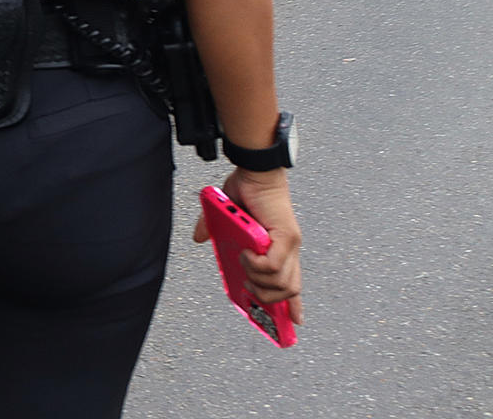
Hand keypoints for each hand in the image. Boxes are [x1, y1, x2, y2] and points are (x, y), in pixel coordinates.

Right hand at [194, 169, 302, 323]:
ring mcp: (291, 244)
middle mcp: (291, 249)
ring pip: (283, 284)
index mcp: (281, 248)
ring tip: (244, 263)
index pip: (293, 283)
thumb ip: (212, 228)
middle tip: (247, 284)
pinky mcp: (287, 237)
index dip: (294, 306)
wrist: (256, 170)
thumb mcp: (225, 214)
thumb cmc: (246, 189)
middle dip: (266, 297)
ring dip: (258, 279)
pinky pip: (273, 266)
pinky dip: (256, 265)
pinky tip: (246, 254)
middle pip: (290, 290)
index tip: (293, 323)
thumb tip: (199, 238)